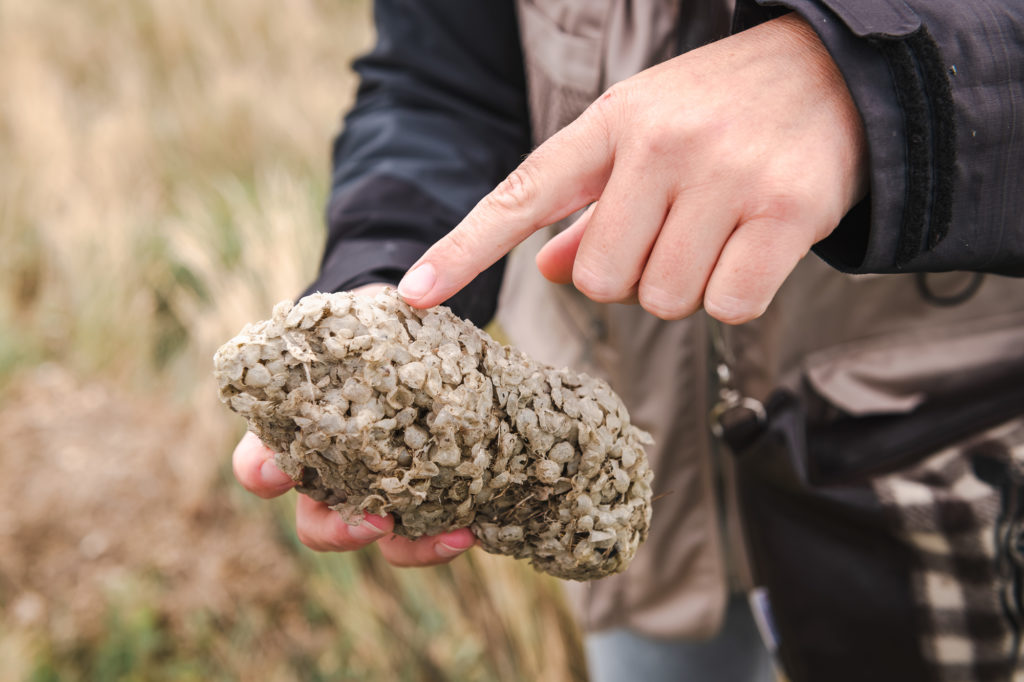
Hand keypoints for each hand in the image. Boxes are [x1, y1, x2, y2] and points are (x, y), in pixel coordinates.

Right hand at [230, 284, 475, 565]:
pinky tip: (470, 527)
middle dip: (339, 532)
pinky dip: (441, 536)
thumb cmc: (372, 332)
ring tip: (448, 536)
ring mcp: (372, 492)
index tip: (280, 474)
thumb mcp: (365, 318)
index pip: (257, 466)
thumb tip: (412, 298)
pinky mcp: (416, 497)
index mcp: (298, 435)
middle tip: (374, 522)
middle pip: (314, 524)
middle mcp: (328, 475)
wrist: (409, 343)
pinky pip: (421, 531)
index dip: (263, 474)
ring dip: (406, 545)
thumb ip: (370, 316)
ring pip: (373, 537)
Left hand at [397, 14, 867, 323]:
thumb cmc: (721, 113)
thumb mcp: (644, 136)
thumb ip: (590, 206)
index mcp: (610, 122)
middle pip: (600, 279)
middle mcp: (661, 143)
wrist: (836, 73)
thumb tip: (548, 270)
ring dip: (686, 286)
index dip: (463, 249)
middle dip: (630, 277)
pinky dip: (737, 296)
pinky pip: (730, 305)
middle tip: (672, 235)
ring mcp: (725, 174)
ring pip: (665, 298)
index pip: (520, 194)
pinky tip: (756, 248)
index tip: (412, 297)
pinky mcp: (787, 209)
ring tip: (719, 231)